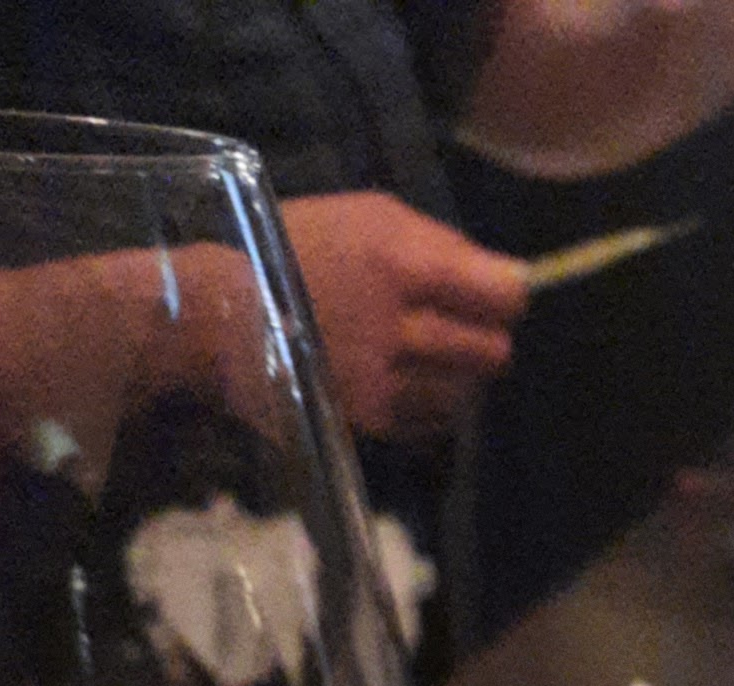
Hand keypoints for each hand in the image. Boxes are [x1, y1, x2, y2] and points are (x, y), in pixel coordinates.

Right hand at [281, 194, 526, 438]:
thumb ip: (442, 244)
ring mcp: (387, 383)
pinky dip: (432, 402)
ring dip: (458, 373)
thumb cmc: (298, 247)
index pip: (503, 296)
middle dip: (484, 336)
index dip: (508, 295)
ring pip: (469, 391)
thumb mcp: (367, 216)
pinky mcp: (374, 421)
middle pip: (494, 352)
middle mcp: (401, 329)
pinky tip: (405, 379)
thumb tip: (510, 277)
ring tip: (423, 351)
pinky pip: (436, 421)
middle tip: (456, 324)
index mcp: (400, 263)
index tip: (495, 293)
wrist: (223, 312)